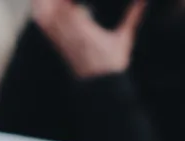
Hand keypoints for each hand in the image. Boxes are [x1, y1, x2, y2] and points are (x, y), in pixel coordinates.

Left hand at [31, 0, 145, 78]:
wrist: (98, 87)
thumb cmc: (112, 63)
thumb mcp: (124, 39)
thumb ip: (133, 17)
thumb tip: (144, 0)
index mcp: (85, 34)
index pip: (70, 12)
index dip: (66, 3)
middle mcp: (70, 37)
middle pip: (53, 13)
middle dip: (53, 1)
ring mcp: (62, 41)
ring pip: (45, 19)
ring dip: (44, 4)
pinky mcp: (58, 44)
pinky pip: (45, 28)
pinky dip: (41, 15)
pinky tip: (40, 6)